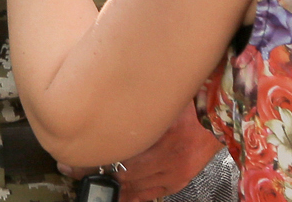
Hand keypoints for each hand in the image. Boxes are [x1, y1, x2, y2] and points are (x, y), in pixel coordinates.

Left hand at [60, 107, 220, 201]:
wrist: (221, 114)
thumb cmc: (191, 100)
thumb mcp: (163, 99)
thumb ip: (137, 107)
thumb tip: (103, 106)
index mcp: (167, 135)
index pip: (120, 154)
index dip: (93, 157)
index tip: (73, 153)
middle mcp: (171, 159)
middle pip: (123, 174)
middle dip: (94, 172)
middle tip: (70, 167)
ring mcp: (175, 174)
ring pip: (133, 189)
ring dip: (108, 185)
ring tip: (87, 180)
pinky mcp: (179, 181)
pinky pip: (150, 194)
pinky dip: (131, 195)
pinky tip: (116, 194)